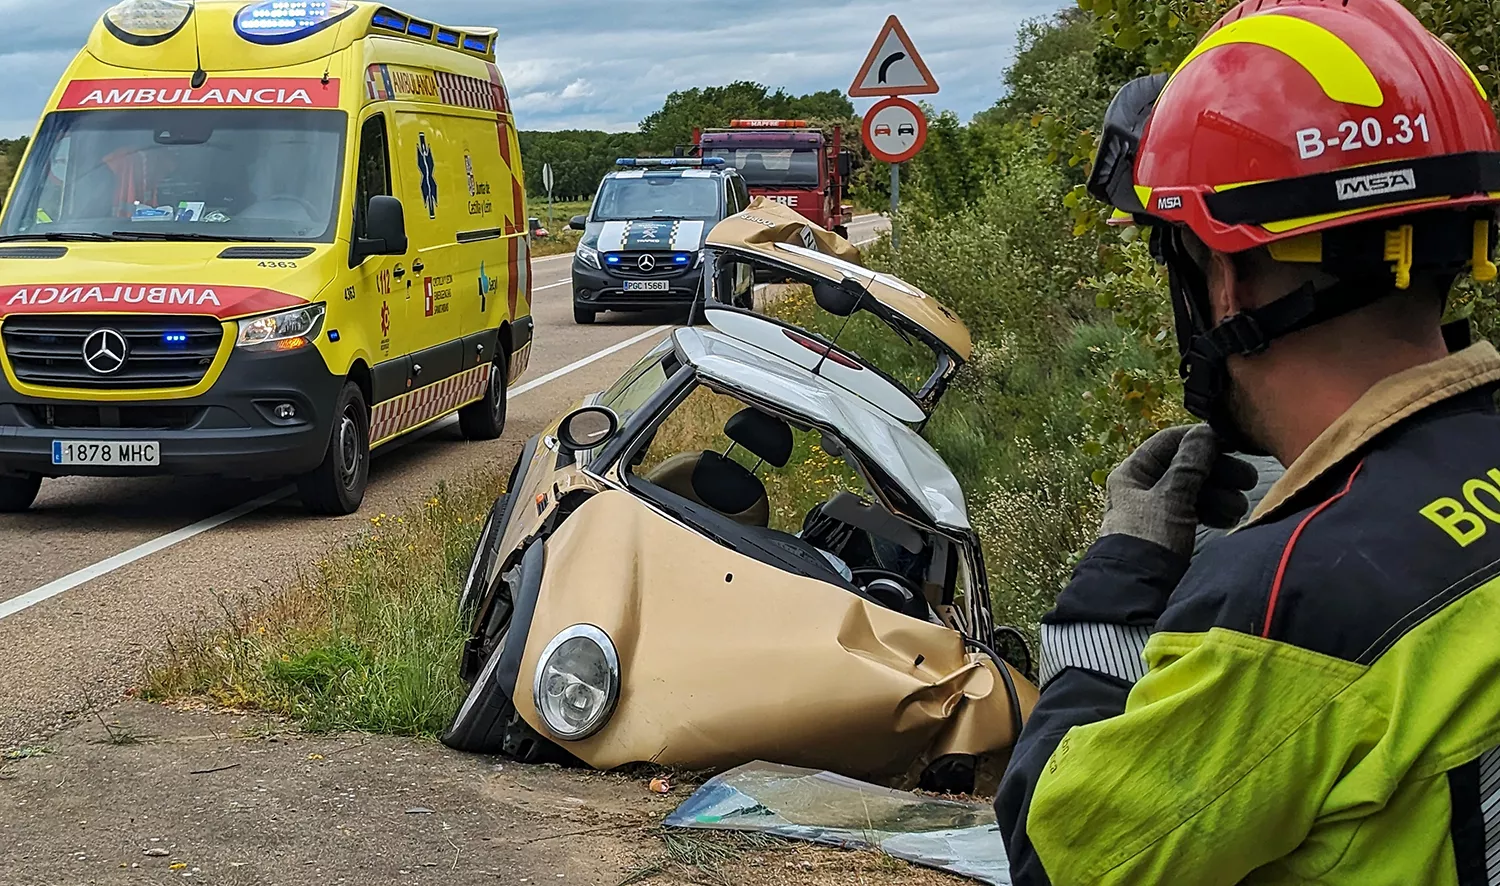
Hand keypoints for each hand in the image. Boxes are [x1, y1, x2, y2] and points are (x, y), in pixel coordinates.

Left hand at [1098, 424, 1258, 555]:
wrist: (1140, 590)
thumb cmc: (1150, 538)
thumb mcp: (1172, 497)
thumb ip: (1191, 465)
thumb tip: (1205, 433)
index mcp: (1133, 472)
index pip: (1169, 442)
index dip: (1200, 440)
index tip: (1232, 443)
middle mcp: (1143, 487)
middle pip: (1187, 466)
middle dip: (1219, 472)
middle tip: (1249, 479)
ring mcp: (1157, 508)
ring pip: (1196, 489)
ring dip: (1220, 494)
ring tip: (1238, 508)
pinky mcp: (1170, 529)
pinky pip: (1196, 511)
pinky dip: (1213, 512)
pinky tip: (1229, 520)